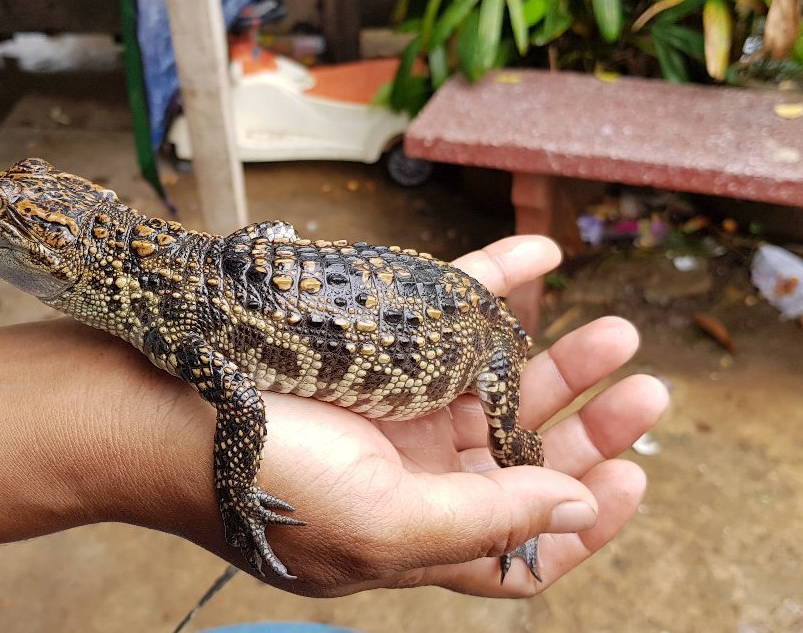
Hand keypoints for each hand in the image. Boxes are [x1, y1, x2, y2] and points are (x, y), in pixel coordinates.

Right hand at [149, 236, 666, 597]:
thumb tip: (578, 504)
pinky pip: (446, 311)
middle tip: (644, 390)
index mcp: (420, 534)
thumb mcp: (381, 526)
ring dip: (557, 359)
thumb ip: (486, 523)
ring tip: (614, 332)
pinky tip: (537, 254)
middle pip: (526, 458)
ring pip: (497, 387)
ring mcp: (396, 410)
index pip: (524, 546)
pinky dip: (494, 284)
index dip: (586, 522)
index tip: (631, 477)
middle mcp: (415, 477)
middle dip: (590, 426)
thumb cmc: (262, 481)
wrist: (158, 410)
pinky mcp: (374, 349)